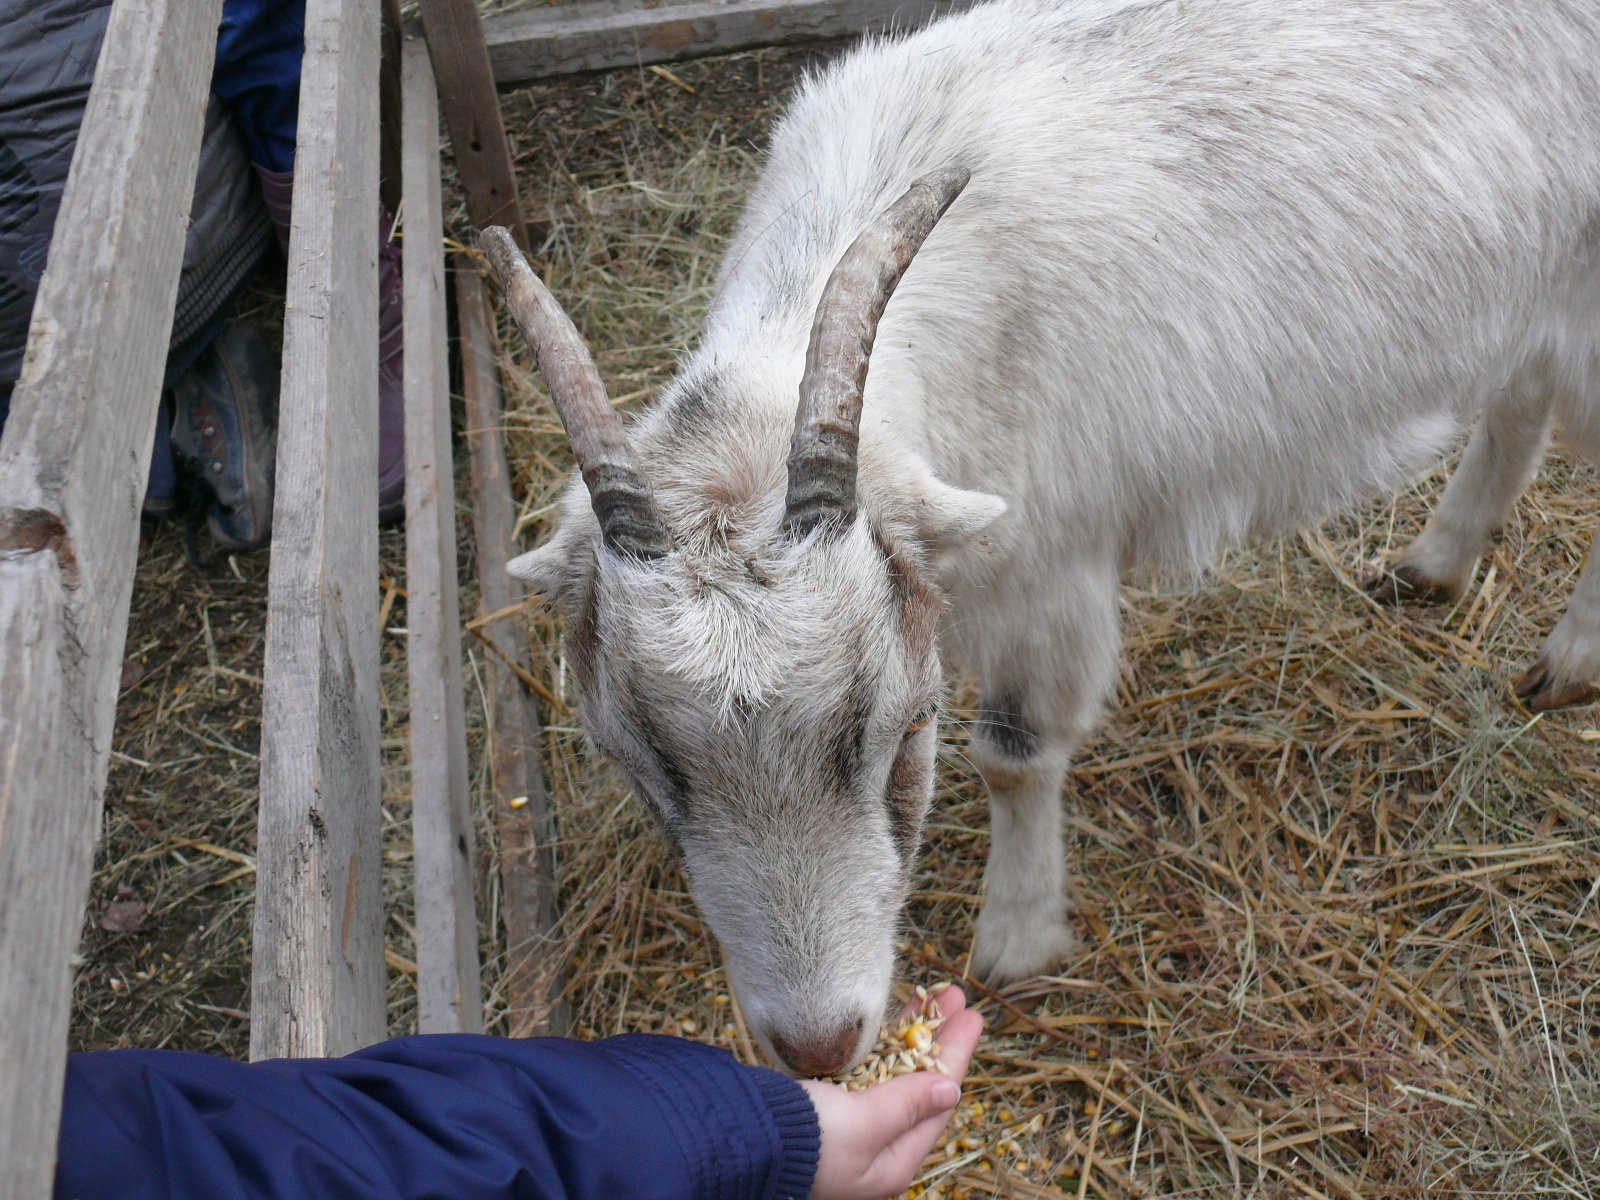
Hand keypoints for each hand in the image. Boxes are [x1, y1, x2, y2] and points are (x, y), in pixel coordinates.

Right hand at [800, 986, 982, 1199]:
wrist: (739, 1138)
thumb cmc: (804, 1138)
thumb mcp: (864, 1124)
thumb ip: (906, 1104)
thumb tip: (950, 1090)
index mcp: (890, 1164)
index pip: (936, 1104)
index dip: (955, 1057)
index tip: (971, 1017)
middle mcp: (874, 1147)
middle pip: (918, 1086)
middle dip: (938, 1040)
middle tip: (955, 997)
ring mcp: (849, 1127)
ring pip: (893, 1074)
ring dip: (913, 1035)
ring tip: (932, 995)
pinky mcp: (824, 1106)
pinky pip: (867, 1071)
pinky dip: (882, 1044)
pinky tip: (892, 1020)